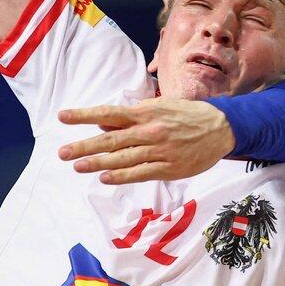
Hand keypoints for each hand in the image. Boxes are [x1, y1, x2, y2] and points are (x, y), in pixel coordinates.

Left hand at [57, 99, 235, 183]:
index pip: (108, 113)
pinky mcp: (169, 168)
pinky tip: (104, 178)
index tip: (62, 116)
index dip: (84, 115)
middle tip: (62, 153)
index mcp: (145, 113)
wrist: (222, 127)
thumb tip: (101, 122)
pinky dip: (121, 176)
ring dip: (97, 162)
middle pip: (110, 139)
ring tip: (77, 166)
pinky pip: (140, 173)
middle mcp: (149, 131)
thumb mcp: (158, 107)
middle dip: (84, 146)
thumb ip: (130, 116)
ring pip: (122, 158)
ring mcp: (159, 151)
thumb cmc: (186, 115)